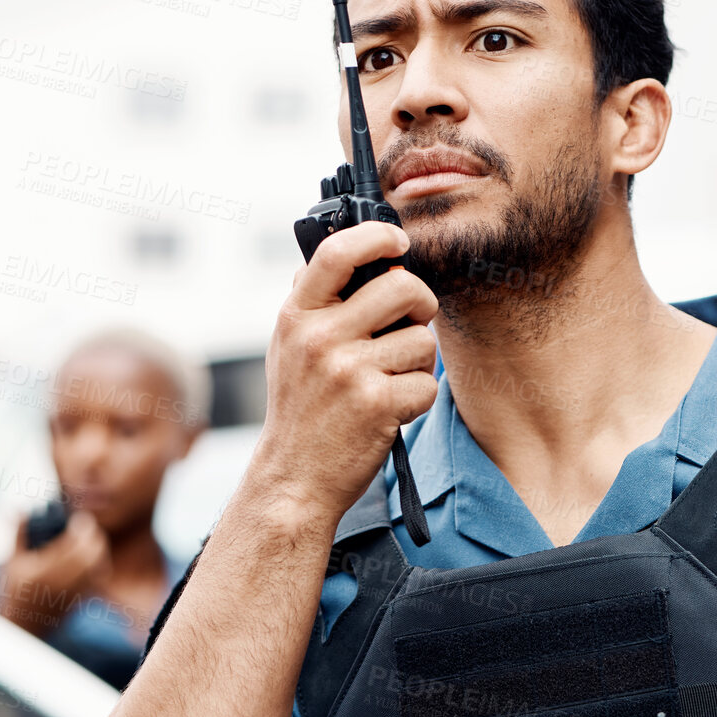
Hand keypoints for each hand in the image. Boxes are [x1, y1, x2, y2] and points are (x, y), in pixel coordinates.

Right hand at [0, 511, 112, 635]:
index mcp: (42, 570)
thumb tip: (16, 508)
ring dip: (100, 551)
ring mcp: (71, 593)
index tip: (82, 519)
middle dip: (94, 538)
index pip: (71, 544)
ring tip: (94, 542)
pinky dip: (100, 567)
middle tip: (91, 528)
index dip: (82, 529)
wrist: (19, 627)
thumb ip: (18, 534)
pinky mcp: (79, 602)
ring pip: (97, 568)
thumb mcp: (10, 562)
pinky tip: (95, 559)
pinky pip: (97, 582)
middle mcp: (59, 582)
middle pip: (89, 555)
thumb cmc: (12, 592)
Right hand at [251, 220, 438, 524]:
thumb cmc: (301, 410)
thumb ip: (318, 301)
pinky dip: (418, 399)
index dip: (378, 237)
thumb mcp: (289, 346)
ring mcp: (348, 371)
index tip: (399, 242)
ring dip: (418, 362)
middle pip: (403, 287)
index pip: (338, 252)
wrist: (293, 479)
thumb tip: (358, 248)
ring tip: (389, 380)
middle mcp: (320, 338)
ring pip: (423, 339)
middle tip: (412, 323)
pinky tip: (391, 410)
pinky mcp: (377, 405)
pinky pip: (427, 383)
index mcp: (297, 316)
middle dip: (421, 305)